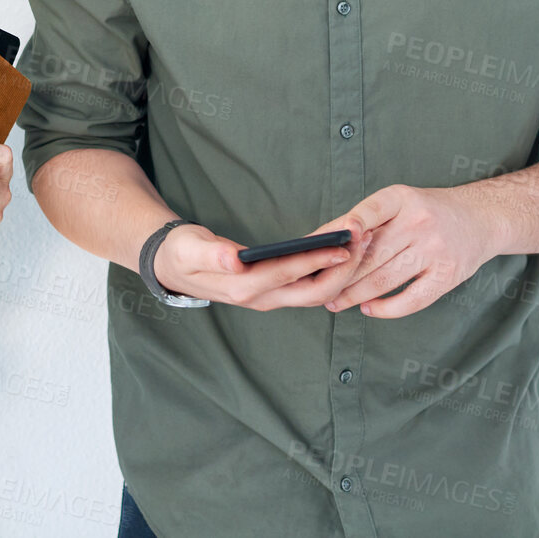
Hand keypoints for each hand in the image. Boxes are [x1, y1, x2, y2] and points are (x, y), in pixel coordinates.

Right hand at [151, 223, 370, 310]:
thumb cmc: (181, 254)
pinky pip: (310, 286)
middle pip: (314, 293)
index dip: (317, 261)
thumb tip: (235, 259)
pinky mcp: (276, 291)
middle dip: (343, 270)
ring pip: (317, 292)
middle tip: (364, 240)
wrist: (174, 269)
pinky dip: (330, 271)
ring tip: (360, 242)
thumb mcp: (188, 249)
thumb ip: (210, 254)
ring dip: (341, 271)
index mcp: (242, 288)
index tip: (343, 246)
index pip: (288, 275)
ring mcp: (271, 298)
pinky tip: (343, 251)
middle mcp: (262, 299)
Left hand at [321, 185, 499, 317]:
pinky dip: (385, 309)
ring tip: (335, 302)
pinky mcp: (448, 276)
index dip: (345, 229)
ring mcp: (435, 250)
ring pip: (384, 279)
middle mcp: (420, 222)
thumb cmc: (428, 211)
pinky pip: (411, 300)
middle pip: (370, 255)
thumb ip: (364, 218)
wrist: (481, 218)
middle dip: (340, 275)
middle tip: (318, 287)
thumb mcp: (400, 202)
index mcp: (403, 199)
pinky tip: (368, 309)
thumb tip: (321, 238)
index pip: (368, 211)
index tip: (321, 245)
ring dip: (354, 295)